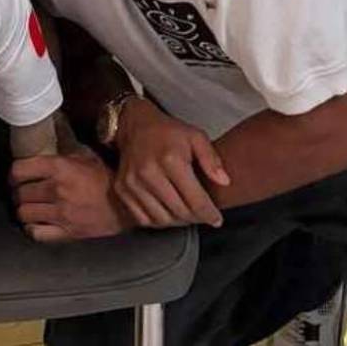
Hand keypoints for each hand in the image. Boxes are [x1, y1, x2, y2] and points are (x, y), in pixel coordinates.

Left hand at [9, 146, 135, 241]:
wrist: (126, 205)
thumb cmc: (106, 178)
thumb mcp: (85, 156)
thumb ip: (63, 149)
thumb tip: (45, 137)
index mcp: (60, 168)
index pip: (20, 169)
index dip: (14, 173)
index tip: (17, 176)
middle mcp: (57, 190)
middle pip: (20, 193)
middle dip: (19, 193)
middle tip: (23, 192)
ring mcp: (61, 213)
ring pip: (24, 214)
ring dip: (24, 210)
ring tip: (30, 207)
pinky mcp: (67, 233)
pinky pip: (36, 233)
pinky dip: (32, 229)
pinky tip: (37, 223)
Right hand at [114, 98, 230, 227]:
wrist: (134, 125)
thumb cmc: (168, 132)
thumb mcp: (196, 137)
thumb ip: (212, 159)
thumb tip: (224, 182)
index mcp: (171, 160)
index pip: (195, 200)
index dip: (209, 214)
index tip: (217, 219)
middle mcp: (149, 173)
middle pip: (179, 212)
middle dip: (195, 218)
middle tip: (202, 215)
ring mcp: (132, 183)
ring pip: (162, 219)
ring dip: (178, 222)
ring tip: (186, 213)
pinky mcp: (121, 189)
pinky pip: (143, 219)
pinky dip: (158, 221)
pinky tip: (167, 212)